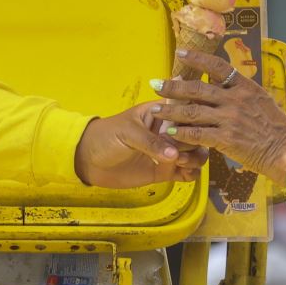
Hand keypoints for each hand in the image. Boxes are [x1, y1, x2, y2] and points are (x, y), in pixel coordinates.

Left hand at [73, 104, 208, 188]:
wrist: (88, 161)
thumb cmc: (106, 136)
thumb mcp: (127, 133)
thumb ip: (150, 143)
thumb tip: (174, 155)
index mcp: (161, 113)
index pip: (186, 110)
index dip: (195, 118)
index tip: (190, 129)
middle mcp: (169, 131)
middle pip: (196, 133)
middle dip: (195, 142)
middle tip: (180, 152)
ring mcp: (168, 152)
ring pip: (196, 153)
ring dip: (196, 158)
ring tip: (182, 164)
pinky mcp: (165, 171)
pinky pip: (187, 172)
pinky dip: (192, 174)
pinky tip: (184, 174)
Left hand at [154, 50, 285, 182]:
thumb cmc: (276, 128)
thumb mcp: (262, 101)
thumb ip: (241, 92)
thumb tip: (223, 82)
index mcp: (245, 86)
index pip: (217, 65)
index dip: (196, 57)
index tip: (180, 53)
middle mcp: (235, 99)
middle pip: (197, 87)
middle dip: (173, 86)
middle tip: (155, 84)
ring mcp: (229, 119)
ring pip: (192, 111)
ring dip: (171, 110)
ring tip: (156, 109)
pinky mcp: (225, 139)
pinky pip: (197, 134)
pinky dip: (181, 133)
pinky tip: (169, 132)